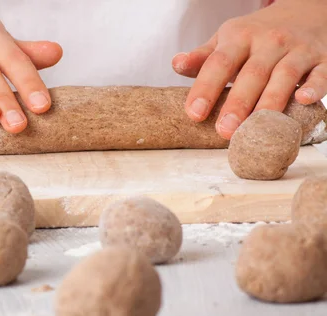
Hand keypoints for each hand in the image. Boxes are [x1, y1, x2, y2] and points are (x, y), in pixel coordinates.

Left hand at [172, 0, 326, 138]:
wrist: (305, 11)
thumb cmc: (256, 36)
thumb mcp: (226, 40)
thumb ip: (202, 57)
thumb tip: (176, 64)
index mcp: (239, 38)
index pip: (219, 63)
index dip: (205, 89)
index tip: (194, 114)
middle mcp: (269, 42)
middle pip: (252, 74)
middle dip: (238, 104)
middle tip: (224, 131)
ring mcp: (297, 50)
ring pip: (284, 76)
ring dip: (270, 103)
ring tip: (256, 129)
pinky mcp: (322, 59)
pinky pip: (321, 73)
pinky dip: (314, 86)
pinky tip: (302, 100)